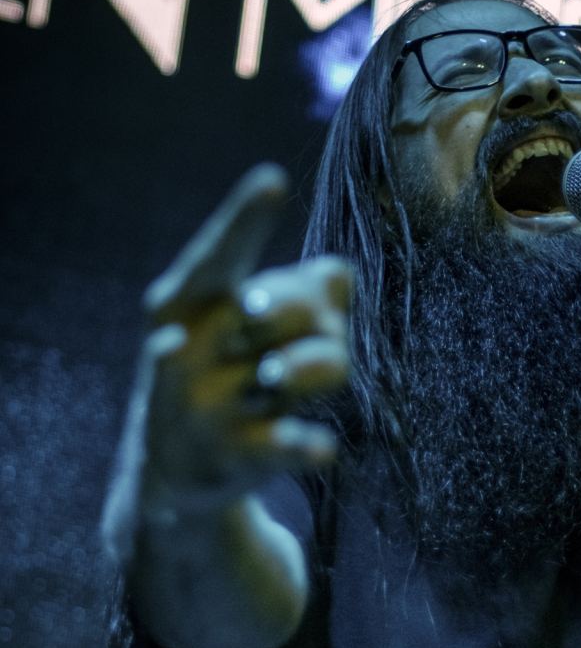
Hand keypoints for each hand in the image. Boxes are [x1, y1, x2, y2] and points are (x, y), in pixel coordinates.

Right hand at [133, 165, 350, 524]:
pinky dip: (301, 446)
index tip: (271, 181)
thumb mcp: (243, 326)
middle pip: (276, 310)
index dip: (244, 220)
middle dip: (303, 315)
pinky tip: (324, 448)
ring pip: (285, 372)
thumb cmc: (221, 372)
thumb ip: (298, 293)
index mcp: (186, 300)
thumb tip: (340, 274)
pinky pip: (280, 445)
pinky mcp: (232, 455)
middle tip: (297, 329)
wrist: (172, 467)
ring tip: (281, 379)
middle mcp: (189, 346)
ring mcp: (208, 404)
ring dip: (305, 370)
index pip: (221, 254)